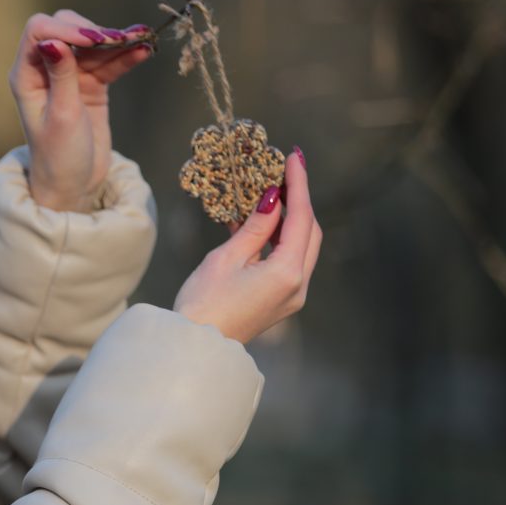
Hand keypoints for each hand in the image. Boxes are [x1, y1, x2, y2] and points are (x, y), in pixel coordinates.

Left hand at [9, 10, 153, 211]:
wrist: (73, 186)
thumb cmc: (59, 157)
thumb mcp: (62, 116)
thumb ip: (61, 76)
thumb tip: (52, 40)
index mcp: (26, 76)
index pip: (39, 32)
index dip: (66, 30)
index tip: (95, 41)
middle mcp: (44, 70)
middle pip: (66, 29)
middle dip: (94, 32)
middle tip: (120, 41)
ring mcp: (69, 76)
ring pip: (92, 45)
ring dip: (117, 41)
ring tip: (142, 39)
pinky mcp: (91, 85)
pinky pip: (109, 63)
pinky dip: (125, 56)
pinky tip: (144, 50)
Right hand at [173, 148, 321, 343]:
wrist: (196, 347)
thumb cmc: (203, 303)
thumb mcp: (227, 257)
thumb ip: (256, 227)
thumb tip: (273, 198)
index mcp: (287, 273)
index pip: (301, 218)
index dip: (298, 185)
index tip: (294, 157)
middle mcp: (298, 285)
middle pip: (310, 232)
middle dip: (299, 200)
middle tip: (285, 172)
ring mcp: (292, 295)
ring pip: (302, 246)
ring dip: (290, 219)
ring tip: (272, 193)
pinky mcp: (281, 300)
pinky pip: (289, 261)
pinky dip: (280, 239)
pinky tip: (262, 223)